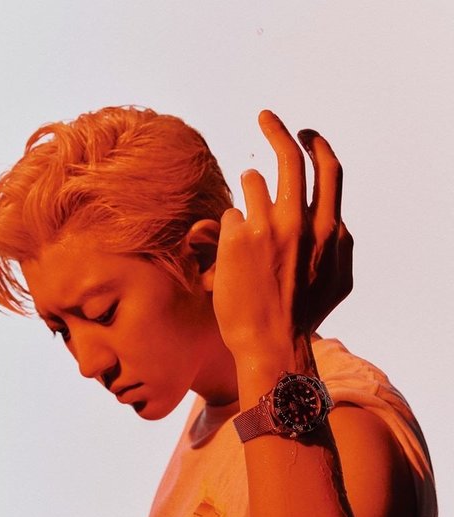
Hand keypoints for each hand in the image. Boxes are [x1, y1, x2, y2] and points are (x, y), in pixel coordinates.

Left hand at [212, 111, 352, 356]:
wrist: (271, 343)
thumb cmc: (305, 314)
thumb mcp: (340, 280)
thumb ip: (342, 244)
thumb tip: (336, 219)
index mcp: (329, 229)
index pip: (328, 171)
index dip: (317, 146)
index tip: (306, 134)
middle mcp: (300, 222)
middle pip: (290, 158)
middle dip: (277, 129)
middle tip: (265, 117)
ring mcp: (268, 228)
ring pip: (252, 182)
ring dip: (248, 195)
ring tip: (246, 225)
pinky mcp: (237, 239)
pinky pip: (230, 216)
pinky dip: (231, 230)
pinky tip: (233, 257)